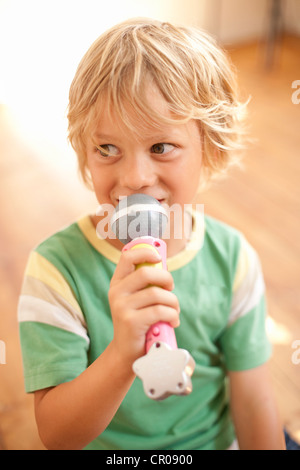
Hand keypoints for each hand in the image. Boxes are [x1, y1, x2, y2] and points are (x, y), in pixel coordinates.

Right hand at [108, 247, 179, 365]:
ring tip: (174, 311)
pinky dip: (172, 315)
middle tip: (171, 289)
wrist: (127, 352)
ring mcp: (121, 307)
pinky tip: (173, 321)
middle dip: (166, 279)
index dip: (145, 252)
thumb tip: (163, 264)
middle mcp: (116, 293)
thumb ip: (146, 284)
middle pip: (146, 274)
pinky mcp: (131, 322)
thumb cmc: (139, 322)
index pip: (127, 257)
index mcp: (117, 283)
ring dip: (173, 302)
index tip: (158, 257)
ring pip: (157, 294)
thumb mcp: (137, 300)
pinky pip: (160, 311)